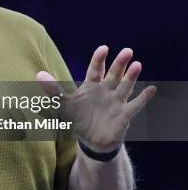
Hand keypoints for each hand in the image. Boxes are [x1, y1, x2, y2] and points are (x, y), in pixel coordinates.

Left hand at [37, 45, 155, 150]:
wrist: (90, 141)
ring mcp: (116, 102)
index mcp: (91, 86)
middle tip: (128, 51)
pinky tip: (152, 89)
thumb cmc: (78, 119)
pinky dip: (143, 98)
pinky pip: (135, 106)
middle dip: (120, 63)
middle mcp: (106, 90)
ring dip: (131, 77)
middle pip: (114, 74)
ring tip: (138, 65)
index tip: (104, 49)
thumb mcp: (63, 106)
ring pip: (125, 86)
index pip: (95, 69)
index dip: (99, 59)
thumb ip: (52, 90)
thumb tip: (38, 74)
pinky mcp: (123, 115)